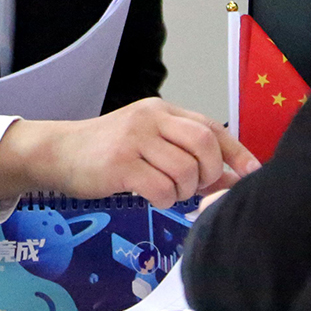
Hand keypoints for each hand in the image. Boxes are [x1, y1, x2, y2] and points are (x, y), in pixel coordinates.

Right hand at [0, 97, 259, 207]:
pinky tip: (153, 197)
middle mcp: (151, 119)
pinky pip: (161, 189)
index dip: (237, 153)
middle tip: (197, 188)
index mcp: (162, 110)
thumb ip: (184, 151)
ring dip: (184, 191)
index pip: (212, 128)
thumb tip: (231, 179)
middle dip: (210, 175)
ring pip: (185, 171)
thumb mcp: (146, 139)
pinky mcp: (120, 164)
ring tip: (169, 192)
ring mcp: (135, 139)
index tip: (251, 175)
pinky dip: (165, 200)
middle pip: (204, 146)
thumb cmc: (107, 150)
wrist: (59, 152)